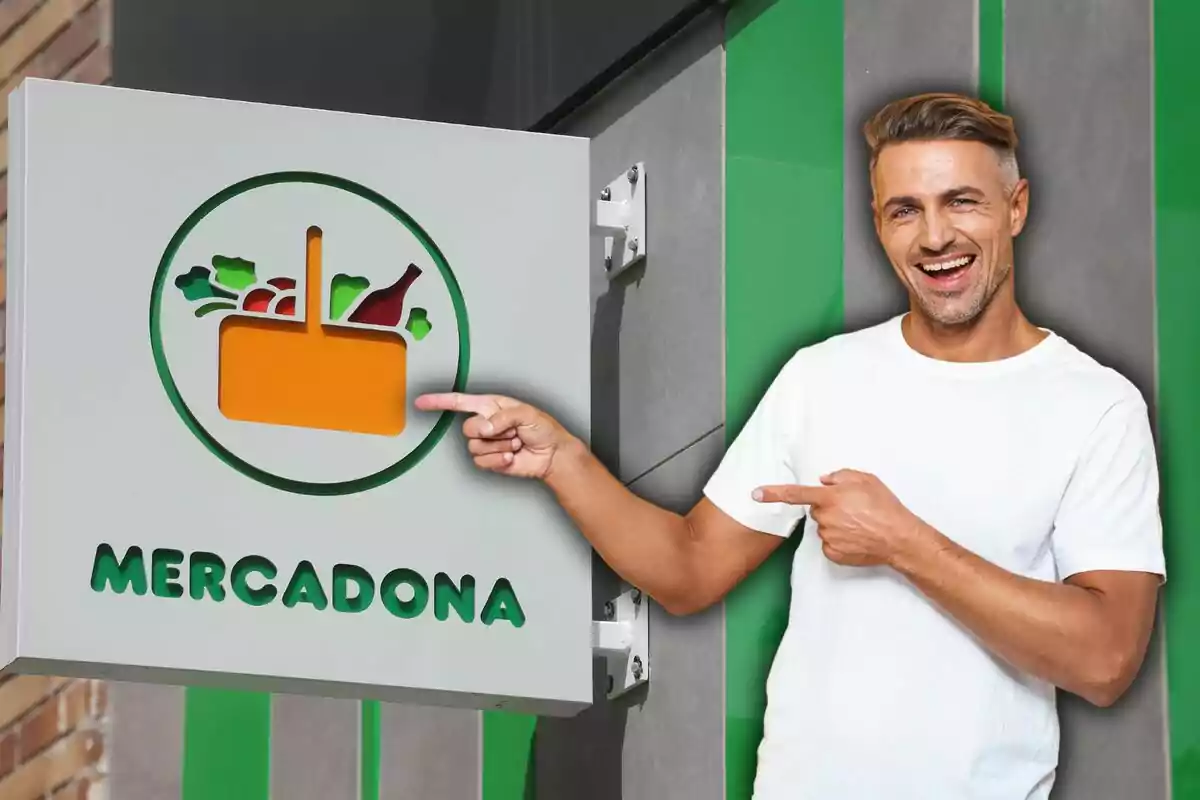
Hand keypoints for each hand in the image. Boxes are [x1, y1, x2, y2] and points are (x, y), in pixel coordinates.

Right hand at [414, 392, 577, 479]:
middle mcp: (485, 423)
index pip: (459, 402)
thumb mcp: (526, 414)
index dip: (439, 402)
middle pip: (468, 429)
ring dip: (499, 447)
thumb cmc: (543, 429)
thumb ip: (502, 418)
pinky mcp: (489, 460)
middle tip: (512, 433)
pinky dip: (498, 461)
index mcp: (490, 406)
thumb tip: (484, 429)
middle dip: (491, 432)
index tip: (420, 402)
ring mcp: (486, 443)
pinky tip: (512, 457)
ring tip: (515, 444)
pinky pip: (481, 462)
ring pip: (474, 447)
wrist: (551, 454)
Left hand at [752, 469, 926, 566]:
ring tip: (859, 524)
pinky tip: (857, 538)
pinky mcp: (833, 553)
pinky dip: (840, 540)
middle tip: (853, 510)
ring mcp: (828, 537)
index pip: (796, 494)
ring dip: (836, 525)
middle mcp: (825, 518)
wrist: (899, 538)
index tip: (755, 494)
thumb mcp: (866, 480)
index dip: (773, 493)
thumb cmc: (885, 507)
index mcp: (830, 498)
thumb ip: (840, 476)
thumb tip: (824, 481)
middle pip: (816, 511)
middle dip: (829, 508)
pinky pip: (829, 544)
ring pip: (823, 527)